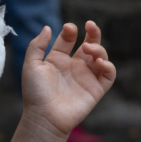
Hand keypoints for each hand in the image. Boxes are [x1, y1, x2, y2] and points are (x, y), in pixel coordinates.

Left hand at [20, 22, 115, 141]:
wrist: (43, 117)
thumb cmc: (35, 92)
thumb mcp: (31, 64)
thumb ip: (38, 45)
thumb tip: (48, 27)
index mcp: (57, 59)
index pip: (68, 39)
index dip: (70, 32)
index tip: (69, 28)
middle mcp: (73, 66)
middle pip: (88, 44)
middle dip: (92, 33)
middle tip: (90, 24)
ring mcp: (85, 77)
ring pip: (100, 57)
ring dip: (99, 48)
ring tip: (89, 48)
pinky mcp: (96, 89)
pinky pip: (108, 75)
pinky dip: (109, 66)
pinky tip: (100, 62)